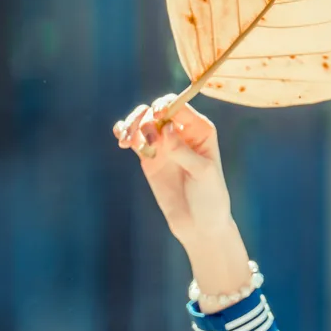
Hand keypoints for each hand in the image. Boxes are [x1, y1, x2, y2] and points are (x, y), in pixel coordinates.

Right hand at [112, 94, 233, 245]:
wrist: (199, 224)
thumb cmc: (209, 197)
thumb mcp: (202, 172)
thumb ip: (183, 150)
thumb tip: (167, 128)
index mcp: (200, 129)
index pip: (179, 106)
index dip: (165, 106)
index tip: (157, 116)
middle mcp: (180, 132)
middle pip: (156, 110)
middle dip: (146, 119)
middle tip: (147, 140)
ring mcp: (163, 144)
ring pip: (142, 121)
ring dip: (131, 125)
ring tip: (126, 142)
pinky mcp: (148, 158)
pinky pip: (133, 138)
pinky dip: (123, 132)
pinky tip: (121, 138)